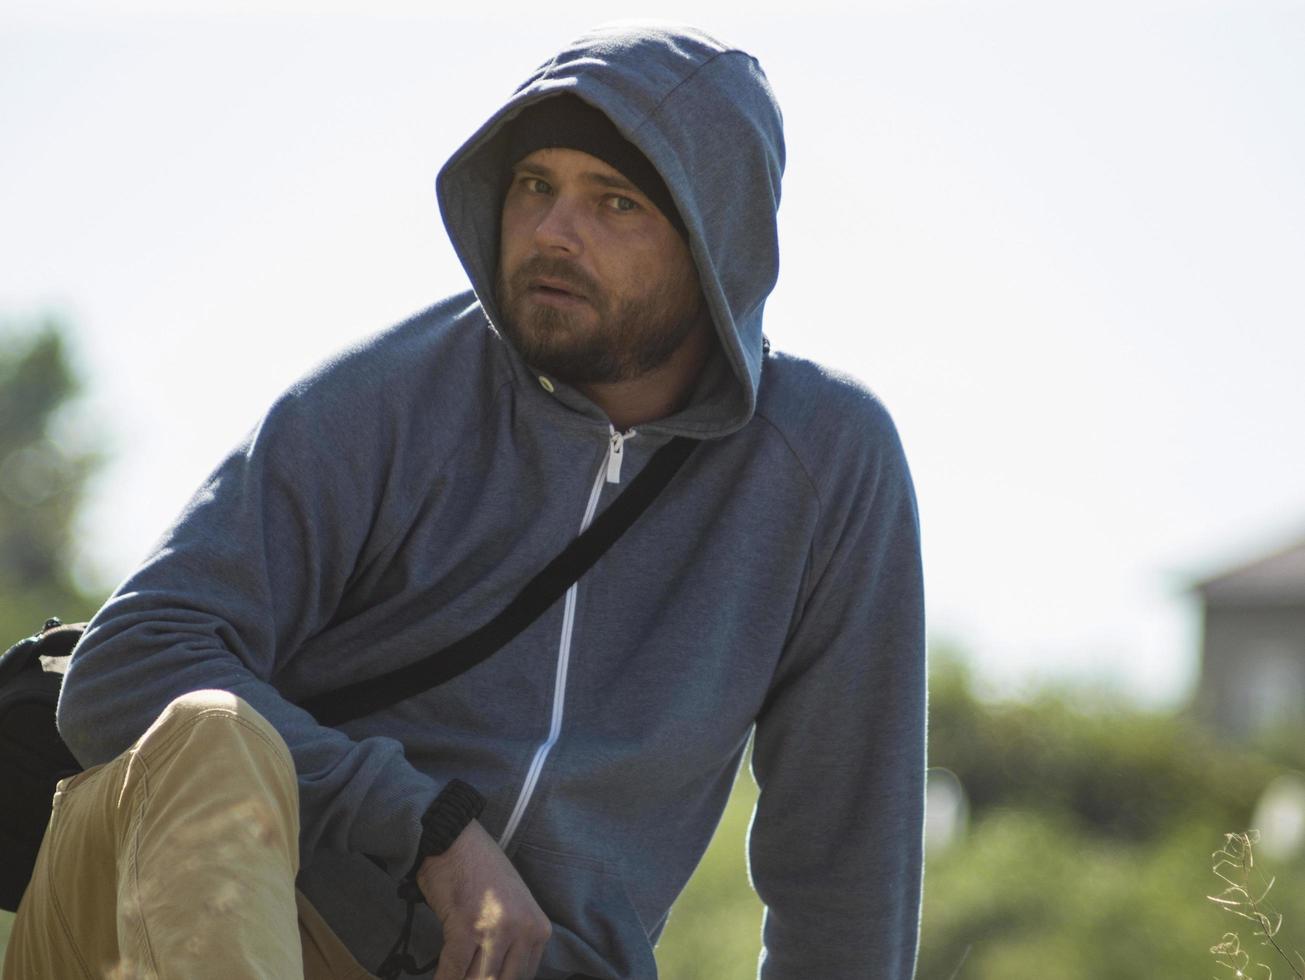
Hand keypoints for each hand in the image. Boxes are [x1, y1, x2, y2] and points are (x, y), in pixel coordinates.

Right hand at [416, 819, 551, 979]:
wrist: (456, 840)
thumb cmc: (481, 873)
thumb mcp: (514, 908)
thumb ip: (514, 943)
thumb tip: (499, 975)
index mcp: (538, 929)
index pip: (523, 977)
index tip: (483, 978)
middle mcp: (523, 930)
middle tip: (467, 977)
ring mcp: (496, 928)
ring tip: (451, 979)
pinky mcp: (466, 926)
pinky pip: (454, 970)